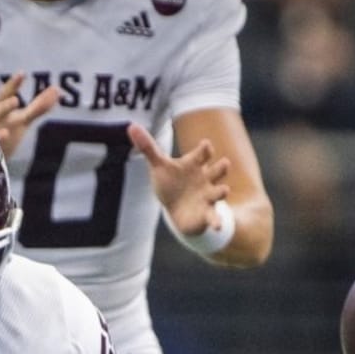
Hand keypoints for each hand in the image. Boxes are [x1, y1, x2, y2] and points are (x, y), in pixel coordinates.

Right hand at [0, 72, 58, 157]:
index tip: (22, 74)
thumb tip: (57, 90)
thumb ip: (39, 106)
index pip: (4, 96)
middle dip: (4, 106)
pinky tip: (5, 135)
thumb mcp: (22, 119)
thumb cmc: (5, 135)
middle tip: (16, 100)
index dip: (12, 86)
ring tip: (8, 123)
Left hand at [128, 121, 229, 237]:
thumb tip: (131, 126)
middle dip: (221, 167)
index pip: (203, 152)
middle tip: (223, 163)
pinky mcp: (207, 213)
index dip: (205, 148)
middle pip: (218, 169)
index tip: (205, 146)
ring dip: (222, 190)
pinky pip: (214, 217)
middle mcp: (206, 178)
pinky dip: (217, 222)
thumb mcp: (158, 166)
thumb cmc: (170, 182)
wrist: (176, 209)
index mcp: (195, 164)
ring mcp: (208, 196)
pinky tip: (217, 227)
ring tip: (223, 190)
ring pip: (220, 191)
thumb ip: (148, 147)